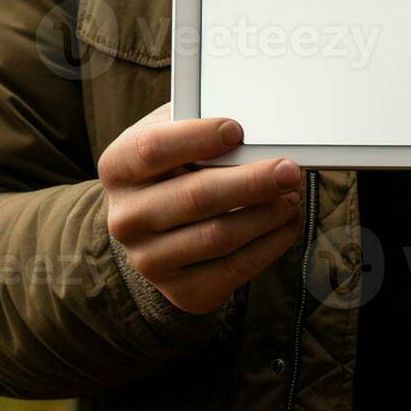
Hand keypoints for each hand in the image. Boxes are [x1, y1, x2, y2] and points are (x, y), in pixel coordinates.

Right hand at [99, 104, 303, 313]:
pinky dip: (270, 244)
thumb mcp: (171, 134)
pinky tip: (287, 223)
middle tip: (288, 170)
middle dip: (251, 182)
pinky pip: (235, 270)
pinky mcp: (183, 291)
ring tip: (292, 194)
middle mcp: (127, 218)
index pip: (153, 149)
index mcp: (118, 168)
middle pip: (195, 198)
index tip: (237, 130)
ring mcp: (150, 260)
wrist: (156, 227)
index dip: (197, 138)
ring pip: (219, 237)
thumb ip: (198, 122)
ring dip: (267, 215)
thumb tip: (252, 120)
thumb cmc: (172, 166)